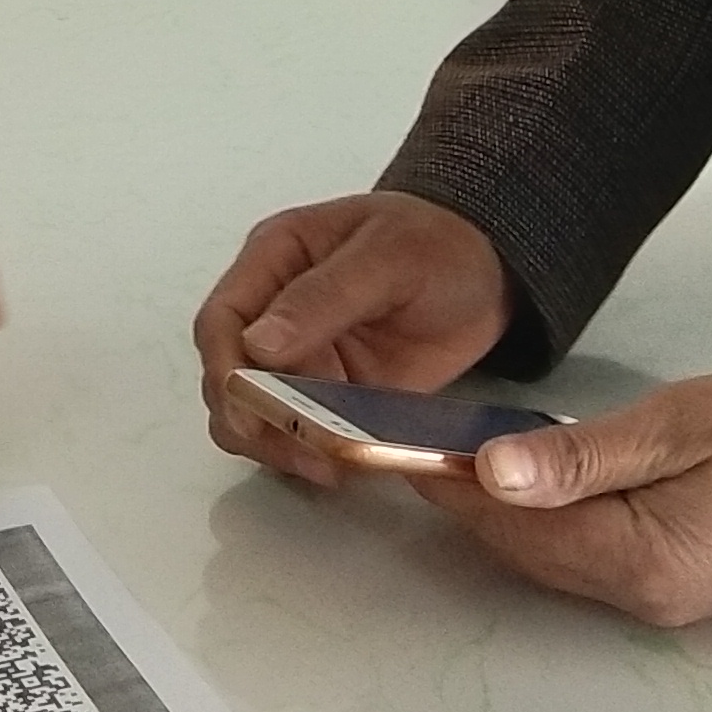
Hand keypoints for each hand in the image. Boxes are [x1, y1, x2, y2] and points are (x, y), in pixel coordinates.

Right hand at [192, 191, 513, 488]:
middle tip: (298, 451)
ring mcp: (302, 357)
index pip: (221, 320)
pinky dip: (308, 454)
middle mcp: (275, 311)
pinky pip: (300, 432)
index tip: (250, 409)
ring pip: (254, 412)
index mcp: (275, 259)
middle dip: (251, 419)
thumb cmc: (439, 243)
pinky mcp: (331, 394)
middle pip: (227, 376)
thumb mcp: (388, 256)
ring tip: (323, 466)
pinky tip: (340, 467)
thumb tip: (256, 343)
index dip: (224, 368)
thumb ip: (324, 296)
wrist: (490, 272)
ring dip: (275, 445)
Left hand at [408, 371, 711, 626]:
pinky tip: (527, 490)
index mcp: (644, 562)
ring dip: (507, 519)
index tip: (416, 453)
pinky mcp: (672, 586)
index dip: (463, 493)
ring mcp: (660, 601)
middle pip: (532, 554)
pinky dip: (547, 526)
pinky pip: (586, 559)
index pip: (525, 529)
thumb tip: (493, 471)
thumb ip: (578, 454)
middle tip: (425, 456)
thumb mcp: (671, 428)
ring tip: (461, 467)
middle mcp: (646, 599)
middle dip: (475, 509)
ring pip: (554, 561)